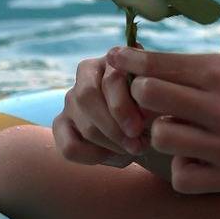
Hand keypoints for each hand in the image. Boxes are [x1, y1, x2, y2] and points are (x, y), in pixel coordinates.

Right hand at [53, 45, 155, 168]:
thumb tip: (141, 92)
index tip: (139, 129)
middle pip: (87, 98)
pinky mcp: (61, 125)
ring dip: (111, 144)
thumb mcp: (158, 99)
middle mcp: (86, 76)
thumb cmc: (155, 110)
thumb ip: (151, 93)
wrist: (149, 131)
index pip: (108, 79)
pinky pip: (69, 147)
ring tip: (133, 149)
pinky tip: (111, 155)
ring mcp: (71, 100)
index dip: (123, 107)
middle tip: (136, 144)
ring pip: (85, 126)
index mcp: (112, 61)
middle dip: (114, 127)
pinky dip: (92, 157)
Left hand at [106, 47, 219, 193]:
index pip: (157, 65)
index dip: (129, 62)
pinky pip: (179, 176)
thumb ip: (180, 66)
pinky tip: (195, 157)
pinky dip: (181, 167)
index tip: (115, 60)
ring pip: (160, 137)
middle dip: (141, 98)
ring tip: (179, 131)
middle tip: (149, 103)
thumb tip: (124, 57)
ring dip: (162, 135)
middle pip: (149, 96)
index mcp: (219, 73)